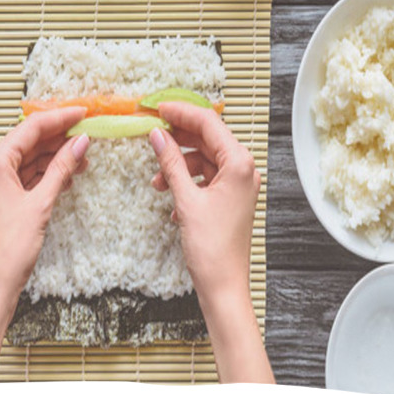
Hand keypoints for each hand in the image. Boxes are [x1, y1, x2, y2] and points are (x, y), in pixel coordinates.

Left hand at [0, 106, 89, 311]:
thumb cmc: (11, 247)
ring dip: (58, 156)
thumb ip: (62, 168)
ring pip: (32, 158)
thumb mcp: (42, 202)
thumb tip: (80, 142)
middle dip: (61, 136)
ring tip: (85, 157)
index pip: (33, 127)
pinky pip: (30, 175)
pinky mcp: (5, 197)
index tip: (84, 113)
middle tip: (89, 132)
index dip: (61, 118)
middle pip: (32, 140)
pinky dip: (49, 173)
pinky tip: (69, 175)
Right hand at [149, 101, 273, 383]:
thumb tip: (157, 134)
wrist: (223, 287)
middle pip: (206, 137)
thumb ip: (171, 163)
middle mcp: (243, 169)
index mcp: (239, 163)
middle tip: (150, 132)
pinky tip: (171, 199)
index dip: (180, 112)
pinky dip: (186, 182)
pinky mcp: (229, 198)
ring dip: (178, 165)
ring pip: (203, 159)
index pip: (208, 122)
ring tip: (157, 182)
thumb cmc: (211, 248)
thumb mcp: (186, 200)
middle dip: (177, 137)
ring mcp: (238, 184)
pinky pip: (205, 178)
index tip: (155, 107)